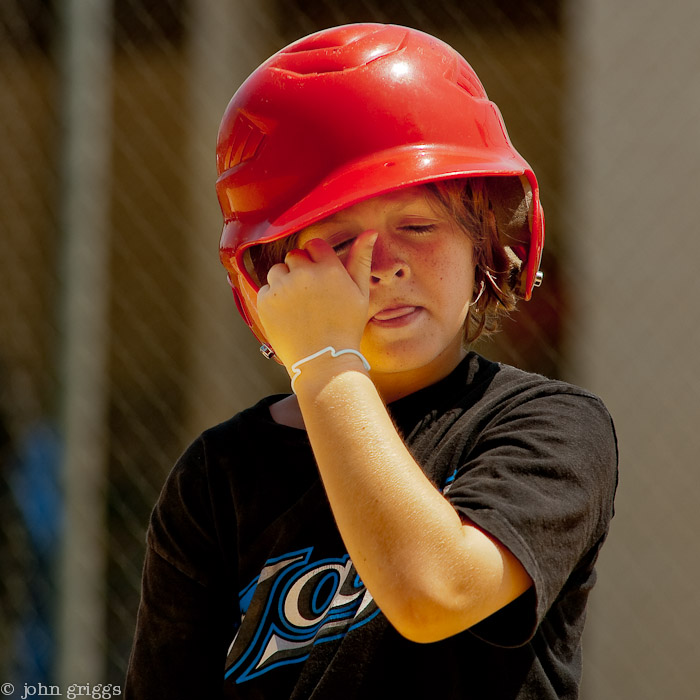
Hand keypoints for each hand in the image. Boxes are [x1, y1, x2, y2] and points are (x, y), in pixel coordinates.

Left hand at [257, 230, 377, 369]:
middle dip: (300, 270)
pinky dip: (273, 299)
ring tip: (298, 306)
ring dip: (285, 282)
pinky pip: (266, 289)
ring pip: (278, 270)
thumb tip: (370, 232)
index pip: (314, 245)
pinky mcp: (265, 301)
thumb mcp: (360, 294)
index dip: (316, 260)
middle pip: (294, 256)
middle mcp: (303, 274)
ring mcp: (282, 287)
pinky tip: (288, 315)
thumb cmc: (346, 328)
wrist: (323, 361)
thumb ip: (361, 260)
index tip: (320, 277)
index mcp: (329, 269)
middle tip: (311, 296)